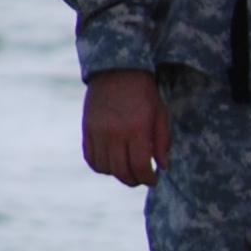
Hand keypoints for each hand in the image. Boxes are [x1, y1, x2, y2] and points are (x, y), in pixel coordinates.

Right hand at [82, 69, 170, 188]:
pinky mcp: (86, 129)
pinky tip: (111, 163)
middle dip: (134, 180)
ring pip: (104, 168)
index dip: (148, 178)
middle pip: (121, 171)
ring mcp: (98, 132)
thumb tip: (163, 167)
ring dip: (117, 174)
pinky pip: (90, 158)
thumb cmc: (144, 92)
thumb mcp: (160, 113)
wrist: (117, 70)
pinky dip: (100, 166)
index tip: (154, 179)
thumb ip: (162, 141)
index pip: (140, 166)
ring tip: (128, 169)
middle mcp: (115, 133)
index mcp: (137, 129)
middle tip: (141, 178)